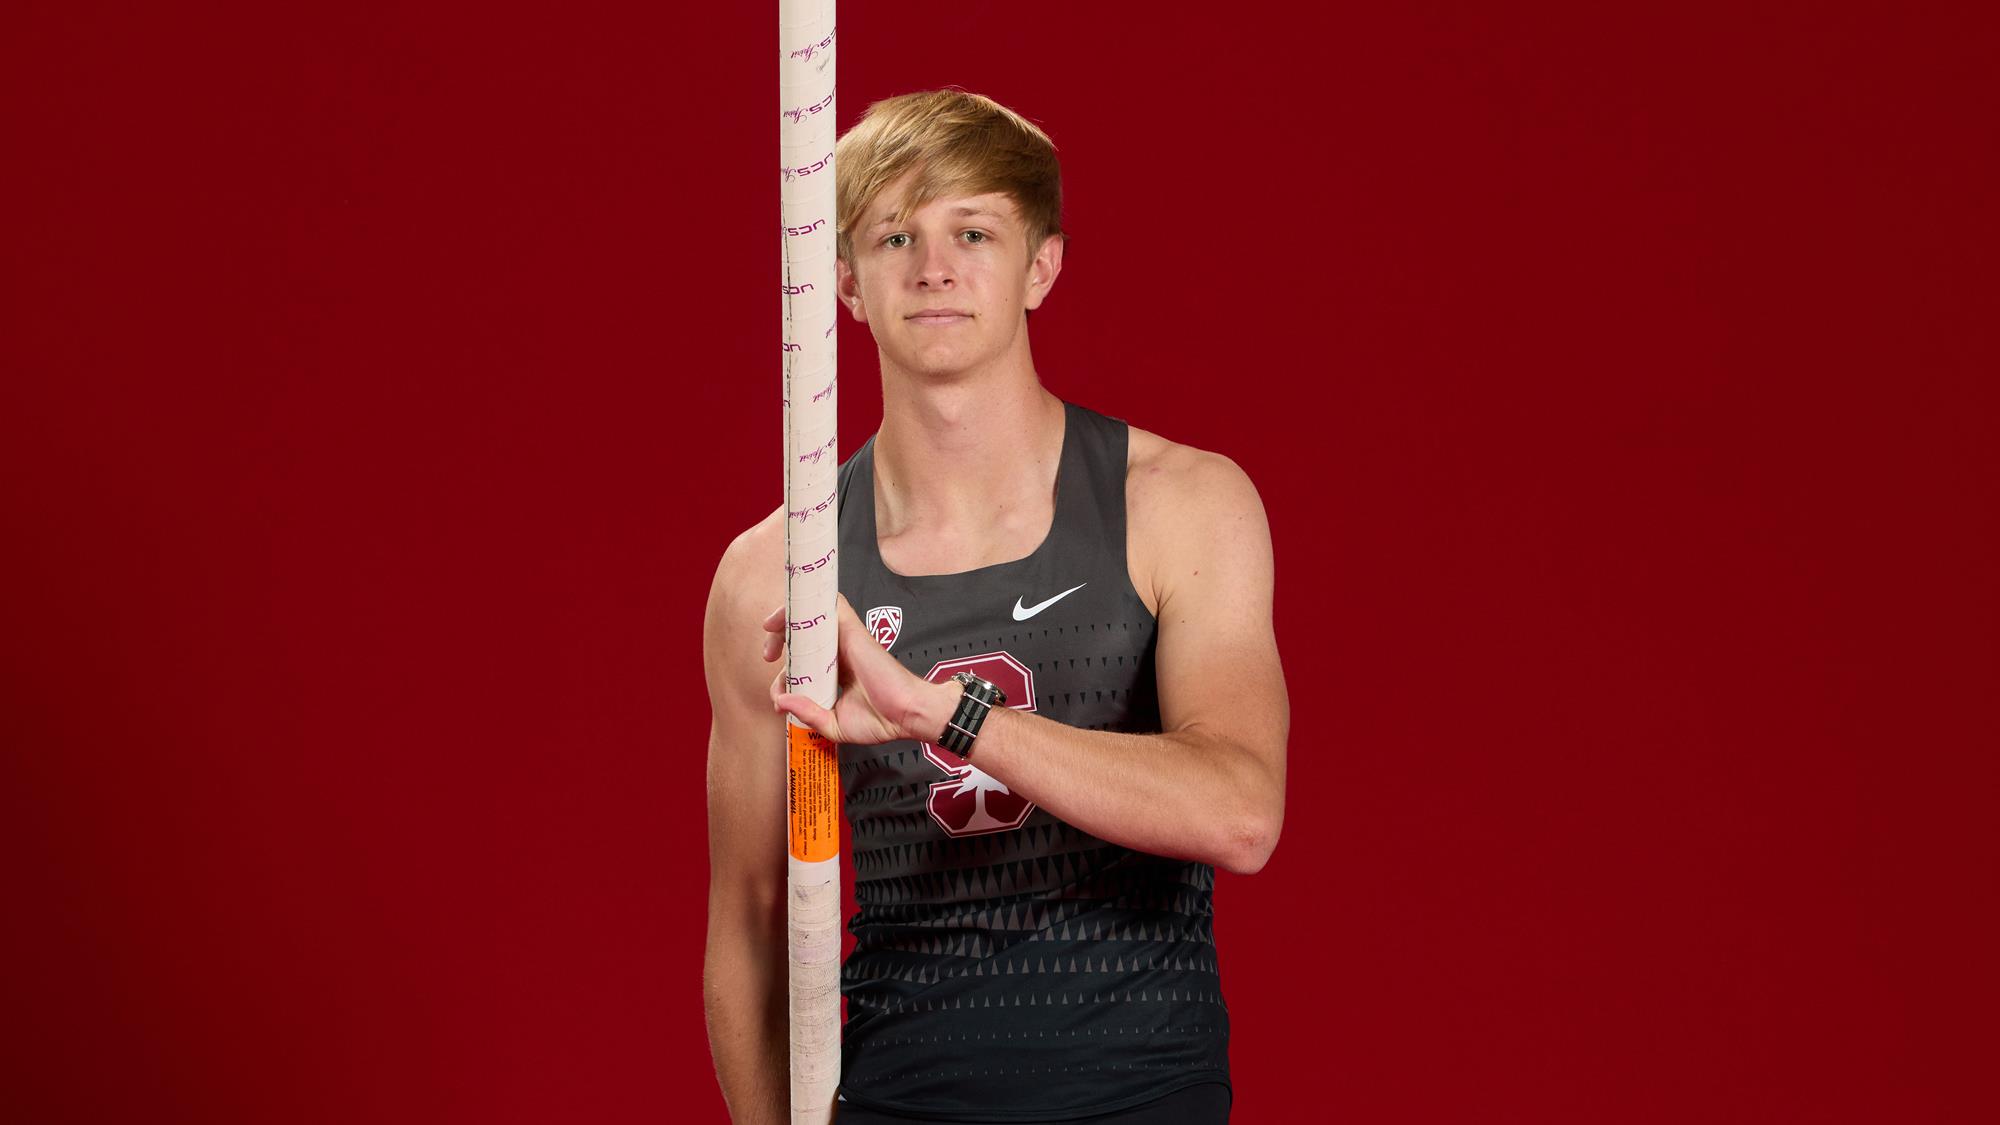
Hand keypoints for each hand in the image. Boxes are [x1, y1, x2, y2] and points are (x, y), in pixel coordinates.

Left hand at [763, 594, 952, 745]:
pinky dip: (810, 601)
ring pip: (811, 616)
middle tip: (768, 654)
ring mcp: (844, 639)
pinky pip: (830, 604)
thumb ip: (807, 714)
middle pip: (801, 635)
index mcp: (834, 673)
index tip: (778, 692)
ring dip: (786, 618)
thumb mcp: (834, 725)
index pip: (801, 663)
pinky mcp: (851, 629)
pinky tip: (789, 612)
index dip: (782, 672)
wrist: (906, 715)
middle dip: (778, 639)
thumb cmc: (880, 721)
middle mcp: (837, 652)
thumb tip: (780, 701)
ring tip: (771, 632)